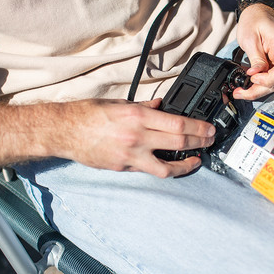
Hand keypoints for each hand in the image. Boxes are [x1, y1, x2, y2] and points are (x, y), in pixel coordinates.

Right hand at [57, 98, 215, 177]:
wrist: (64, 130)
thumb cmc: (87, 114)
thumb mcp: (119, 103)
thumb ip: (144, 106)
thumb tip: (162, 106)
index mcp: (137, 117)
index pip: (177, 124)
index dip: (198, 128)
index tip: (209, 129)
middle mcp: (136, 137)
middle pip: (178, 143)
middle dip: (199, 143)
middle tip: (210, 141)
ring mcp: (130, 156)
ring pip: (165, 168)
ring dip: (185, 165)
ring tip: (195, 160)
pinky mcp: (122, 168)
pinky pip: (147, 170)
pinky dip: (160, 168)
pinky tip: (168, 165)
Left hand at [232, 3, 273, 100]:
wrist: (260, 10)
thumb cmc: (254, 20)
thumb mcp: (250, 38)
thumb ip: (255, 58)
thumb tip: (256, 74)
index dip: (268, 79)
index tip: (253, 78)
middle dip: (259, 89)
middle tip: (240, 93)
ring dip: (259, 87)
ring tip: (241, 90)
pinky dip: (262, 81)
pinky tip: (249, 82)